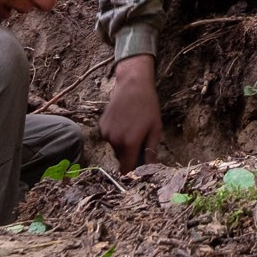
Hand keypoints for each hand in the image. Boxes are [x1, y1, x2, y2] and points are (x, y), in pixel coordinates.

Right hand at [100, 55, 162, 171]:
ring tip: (132, 127)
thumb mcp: (155, 129)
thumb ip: (151, 151)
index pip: (127, 169)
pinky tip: (124, 121)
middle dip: (130, 155)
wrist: (133, 84)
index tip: (139, 169)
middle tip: (140, 140)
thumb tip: (150, 168)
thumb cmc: (148, 106)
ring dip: (123, 144)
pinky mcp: (101, 126)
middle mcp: (114, 140)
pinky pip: (110, 137)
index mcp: (129, 143)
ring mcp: (106, 133)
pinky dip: (116, 135)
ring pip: (115, 148)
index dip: (133, 172)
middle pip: (121, 158)